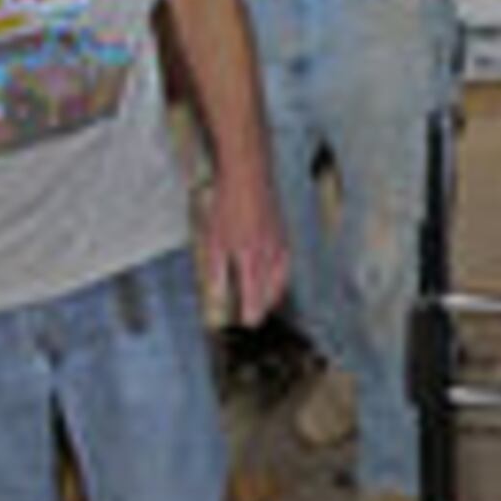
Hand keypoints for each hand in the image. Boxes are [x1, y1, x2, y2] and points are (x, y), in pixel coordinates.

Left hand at [198, 158, 290, 324]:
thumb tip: (216, 293)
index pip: (253, 294)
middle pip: (270, 290)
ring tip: (269, 304)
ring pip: (281, 278)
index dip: (251, 311)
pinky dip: (282, 276)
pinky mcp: (282, 234)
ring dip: (275, 294)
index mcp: (251, 259)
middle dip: (264, 307)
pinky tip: (277, 276)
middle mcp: (269, 255)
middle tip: (257, 318)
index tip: (249, 323)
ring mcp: (279, 245)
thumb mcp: (214, 238)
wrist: (248, 177)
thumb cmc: (229, 205)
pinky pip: (286, 264)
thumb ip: (217, 269)